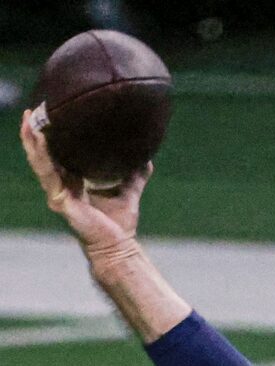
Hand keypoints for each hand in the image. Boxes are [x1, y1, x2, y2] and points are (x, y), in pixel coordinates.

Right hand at [19, 109, 150, 266]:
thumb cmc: (120, 225)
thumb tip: (147, 157)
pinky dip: (41, 155)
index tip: (51, 116)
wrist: (119, 247)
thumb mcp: (128, 192)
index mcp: (74, 184)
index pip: (58, 157)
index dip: (52, 139)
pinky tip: (38, 138)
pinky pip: (47, 174)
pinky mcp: (60, 202)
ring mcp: (58, 195)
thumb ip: (136, 175)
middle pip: (43, 156)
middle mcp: (62, 188)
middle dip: (35, 134)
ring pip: (40, 162)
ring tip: (29, 119)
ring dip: (32, 140)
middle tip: (33, 111)